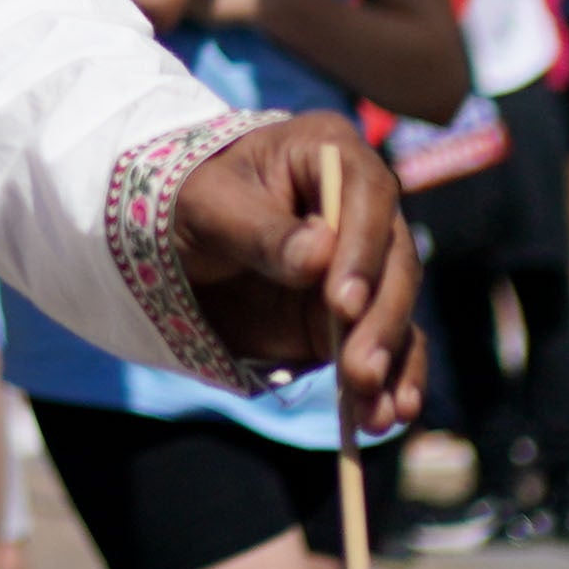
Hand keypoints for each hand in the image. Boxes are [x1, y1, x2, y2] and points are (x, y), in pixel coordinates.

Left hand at [172, 113, 425, 437]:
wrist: (171, 236)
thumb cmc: (185, 199)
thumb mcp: (207, 205)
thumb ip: (260, 231)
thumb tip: (320, 257)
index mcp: (328, 153)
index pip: (366, 196)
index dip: (362, 250)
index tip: (341, 303)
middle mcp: (360, 206)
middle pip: (393, 260)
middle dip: (379, 321)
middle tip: (359, 370)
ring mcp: (364, 261)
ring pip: (397, 308)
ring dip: (391, 362)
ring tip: (378, 413)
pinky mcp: (358, 311)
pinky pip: (389, 344)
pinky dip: (392, 380)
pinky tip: (387, 415)